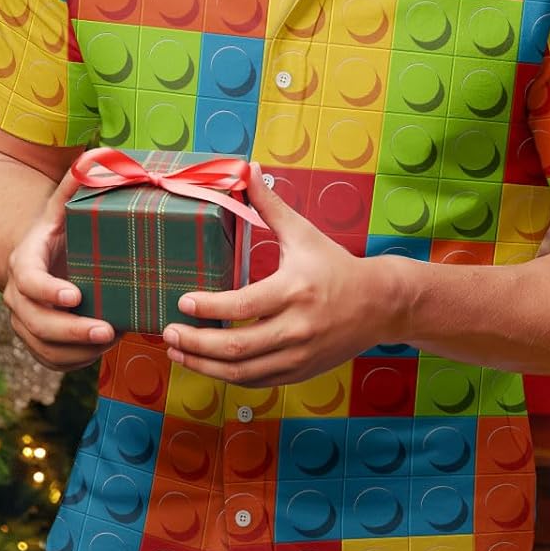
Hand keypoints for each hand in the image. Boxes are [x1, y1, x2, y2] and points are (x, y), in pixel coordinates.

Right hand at [3, 167, 116, 371]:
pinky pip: (50, 360)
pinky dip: (75, 361)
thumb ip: (79, 184)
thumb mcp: (67, 206)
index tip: (76, 295)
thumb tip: (98, 156)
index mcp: (25, 259)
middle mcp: (18, 294)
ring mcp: (24, 321)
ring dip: (77, 349)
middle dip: (70, 329)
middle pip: (34, 321)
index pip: (28, 279)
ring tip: (113, 338)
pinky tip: (100, 351)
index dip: (47, 290)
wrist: (43, 259)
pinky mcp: (37, 341)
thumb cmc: (62, 230)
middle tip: (108, 329)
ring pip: (42, 346)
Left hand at [163, 165, 402, 385]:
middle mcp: (297, 327)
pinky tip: (207, 364)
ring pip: (243, 372)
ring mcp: (299, 355)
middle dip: (196, 344)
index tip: (182, 301)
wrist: (380, 304)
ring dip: (204, 365)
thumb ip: (270, 205)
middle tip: (169, 331)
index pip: (243, 305)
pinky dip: (229, 376)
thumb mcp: (303, 233)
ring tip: (177, 352)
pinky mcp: (301, 371)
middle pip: (237, 347)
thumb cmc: (337, 265)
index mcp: (294, 290)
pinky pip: (257, 381)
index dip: (208, 307)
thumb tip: (247, 169)